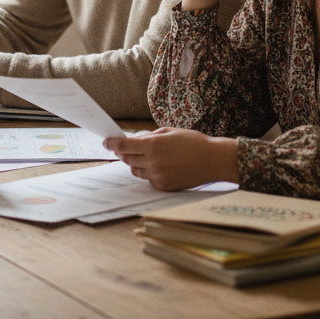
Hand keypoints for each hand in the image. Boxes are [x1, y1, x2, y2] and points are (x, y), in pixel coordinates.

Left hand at [103, 128, 238, 190]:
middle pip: (126, 158)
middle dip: (124, 152)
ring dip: (137, 163)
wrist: (213, 160)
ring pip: (136, 170)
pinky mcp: (163, 186)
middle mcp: (152, 162)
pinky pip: (147, 179)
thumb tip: (133, 141)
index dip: (112, 143)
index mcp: (153, 145)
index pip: (124, 145)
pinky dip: (149, 172)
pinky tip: (161, 166)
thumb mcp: (170, 132)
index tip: (106, 142)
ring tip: (149, 156)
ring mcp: (157, 176)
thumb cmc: (193, 142)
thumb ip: (149, 137)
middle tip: (125, 148)